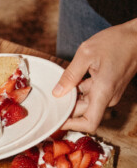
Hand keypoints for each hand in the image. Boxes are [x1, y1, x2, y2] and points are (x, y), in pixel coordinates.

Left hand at [52, 18, 136, 132]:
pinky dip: (79, 90)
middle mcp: (107, 97)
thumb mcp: (86, 54)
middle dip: (67, 107)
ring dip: (72, 97)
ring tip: (62, 83)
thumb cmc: (117, 41)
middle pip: (82, 113)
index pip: (89, 123)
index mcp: (103, 92)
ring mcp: (109, 94)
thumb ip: (70, 75)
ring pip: (85, 103)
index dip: (72, 126)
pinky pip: (90, 95)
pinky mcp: (108, 89)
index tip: (57, 120)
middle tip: (51, 98)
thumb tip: (57, 93)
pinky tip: (73, 78)